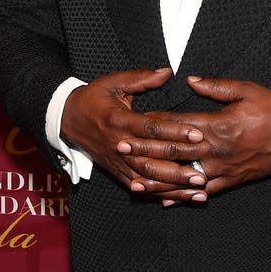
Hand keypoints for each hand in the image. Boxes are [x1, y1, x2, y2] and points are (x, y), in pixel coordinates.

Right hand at [60, 68, 208, 201]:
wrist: (67, 119)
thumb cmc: (93, 98)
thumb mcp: (114, 82)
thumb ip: (141, 78)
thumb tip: (166, 72)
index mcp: (120, 121)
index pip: (152, 129)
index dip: (175, 132)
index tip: (197, 135)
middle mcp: (119, 145)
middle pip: (152, 160)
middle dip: (178, 168)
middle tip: (203, 173)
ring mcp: (118, 162)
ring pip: (147, 178)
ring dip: (173, 187)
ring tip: (198, 191)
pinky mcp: (117, 172)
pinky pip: (139, 187)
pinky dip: (158, 195)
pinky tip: (177, 199)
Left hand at [119, 76, 270, 200]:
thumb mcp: (246, 90)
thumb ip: (216, 87)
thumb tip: (190, 81)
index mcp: (218, 124)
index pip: (178, 125)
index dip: (153, 124)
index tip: (132, 122)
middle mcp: (216, 149)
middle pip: (174, 151)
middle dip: (145, 150)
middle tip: (121, 147)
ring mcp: (223, 168)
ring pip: (184, 176)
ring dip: (158, 179)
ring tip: (135, 181)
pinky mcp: (231, 181)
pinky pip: (203, 192)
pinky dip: (182, 197)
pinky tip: (164, 200)